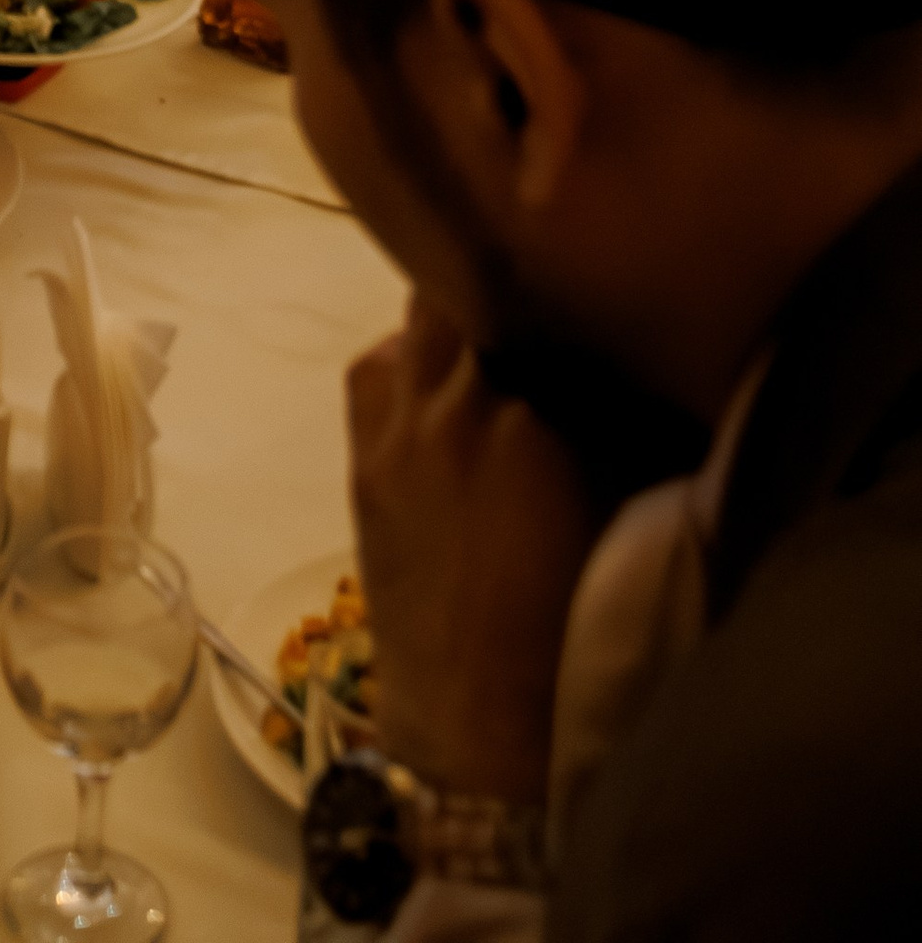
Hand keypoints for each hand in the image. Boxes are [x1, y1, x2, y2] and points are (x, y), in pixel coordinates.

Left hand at [348, 298, 596, 801]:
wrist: (478, 715)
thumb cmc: (572, 623)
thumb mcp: (624, 508)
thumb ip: (621, 420)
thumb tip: (629, 356)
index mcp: (539, 413)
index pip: (544, 300)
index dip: (567, 278)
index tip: (589, 276)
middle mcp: (461, 400)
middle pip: (471, 291)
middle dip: (504, 284)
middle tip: (539, 297)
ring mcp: (402, 423)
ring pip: (421, 319)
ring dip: (455, 315)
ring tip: (490, 333)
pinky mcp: (363, 453)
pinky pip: (378, 368)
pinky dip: (410, 360)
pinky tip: (438, 384)